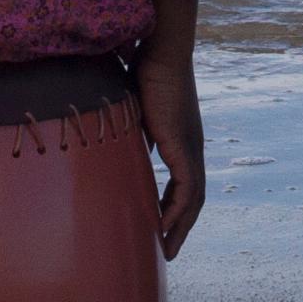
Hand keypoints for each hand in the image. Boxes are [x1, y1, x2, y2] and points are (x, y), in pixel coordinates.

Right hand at [135, 32, 207, 263]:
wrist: (162, 52)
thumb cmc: (145, 70)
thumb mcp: (134, 109)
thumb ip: (129, 129)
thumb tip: (110, 140)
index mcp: (181, 140)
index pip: (183, 183)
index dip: (172, 206)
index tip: (159, 225)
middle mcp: (191, 148)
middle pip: (192, 198)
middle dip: (180, 226)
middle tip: (166, 250)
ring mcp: (191, 148)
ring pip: (193, 199)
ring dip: (180, 226)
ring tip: (166, 248)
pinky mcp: (184, 146)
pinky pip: (186, 189)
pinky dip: (177, 211)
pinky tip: (165, 228)